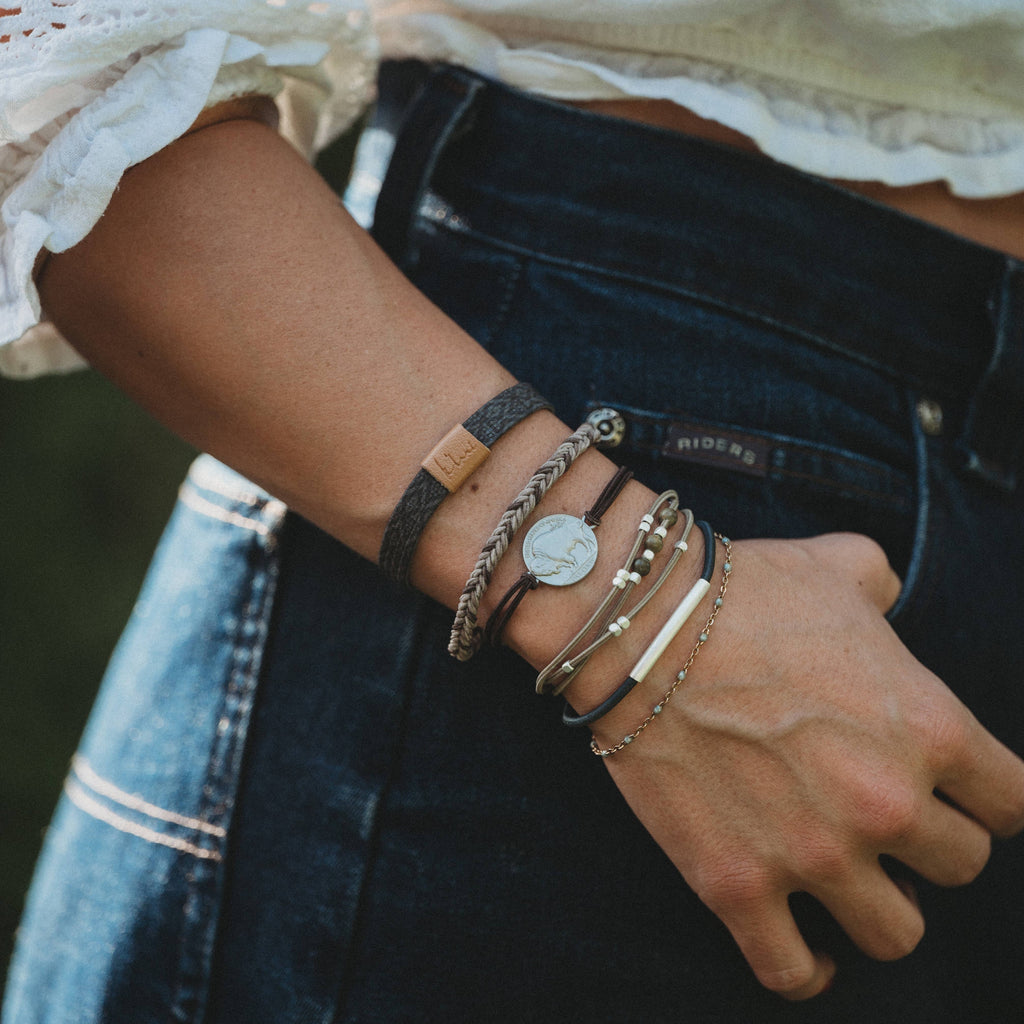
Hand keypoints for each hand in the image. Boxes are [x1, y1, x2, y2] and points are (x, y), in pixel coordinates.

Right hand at [590, 533, 1023, 999]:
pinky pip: (793, 971)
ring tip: (849, 880)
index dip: (984, 798)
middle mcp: (886, 804)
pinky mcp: (738, 886)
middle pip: (961, 867)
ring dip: (880, 906)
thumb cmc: (743, 592)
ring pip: (897, 933)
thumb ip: (886, 586)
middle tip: (882, 818)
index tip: (953, 792)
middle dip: (929, 843)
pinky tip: (805, 946)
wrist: (641, 628)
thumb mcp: (840, 566)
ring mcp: (813, 855)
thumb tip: (888, 596)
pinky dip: (807, 968)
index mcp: (930, 728)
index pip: (1014, 804)